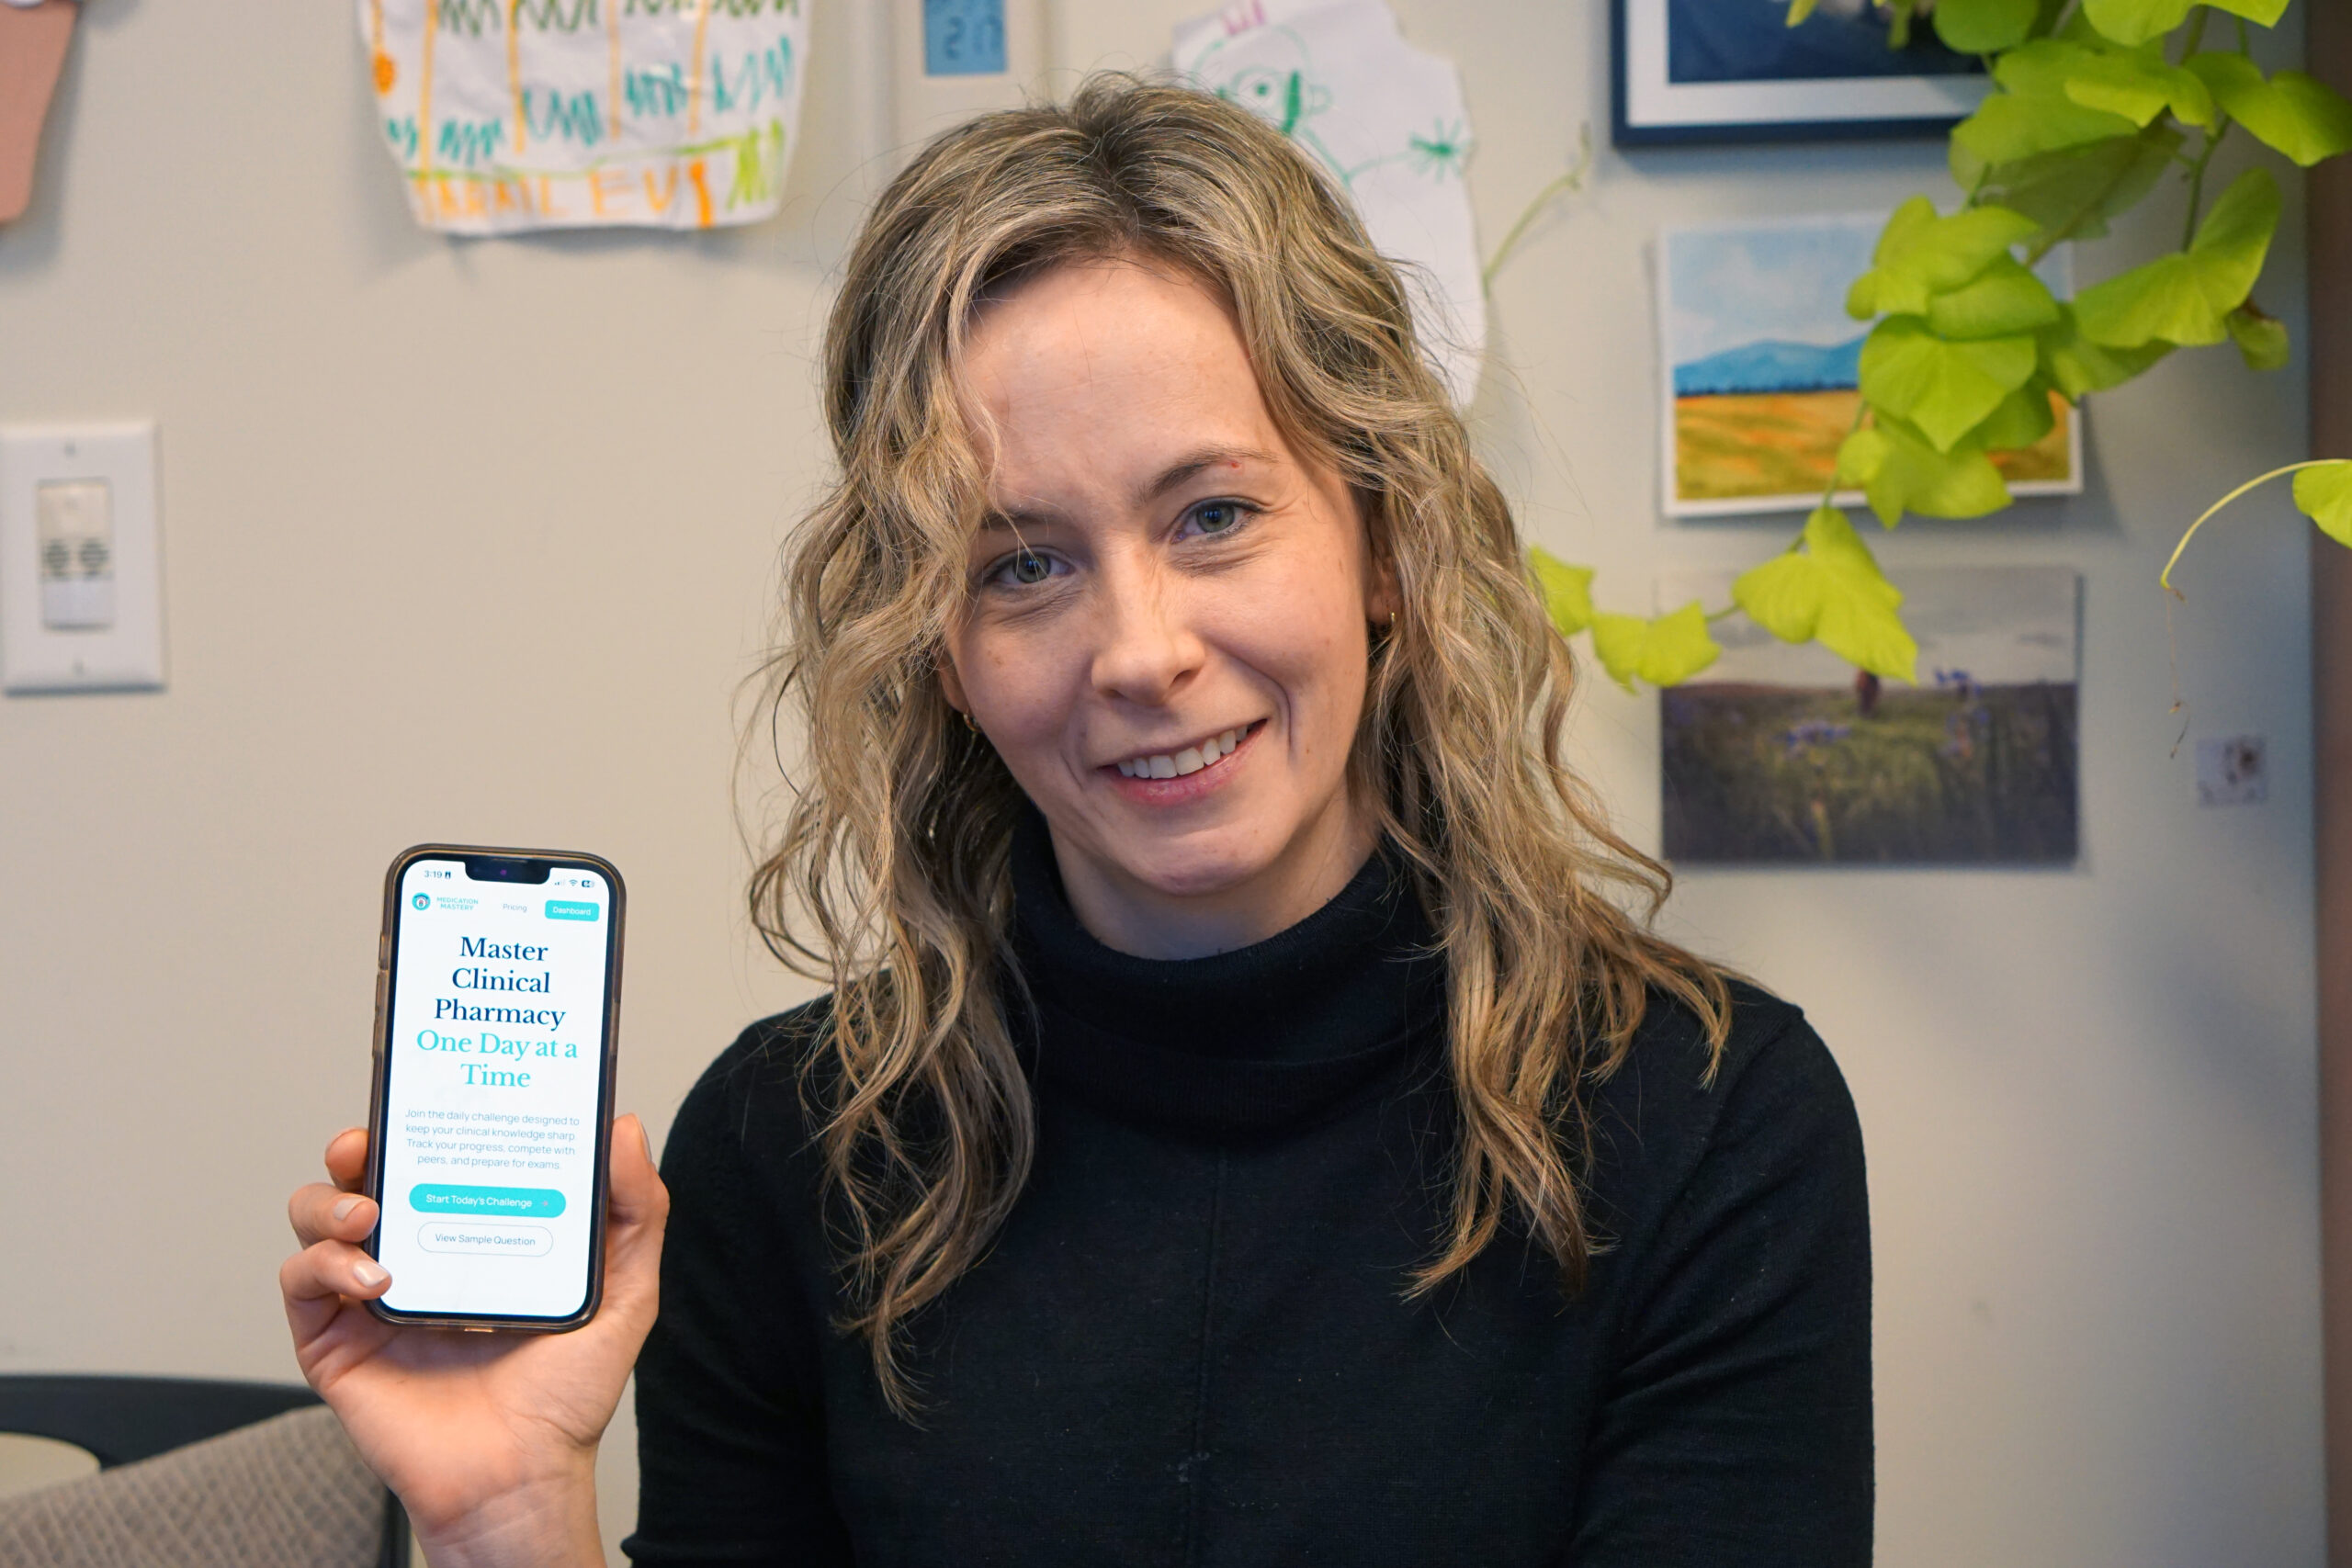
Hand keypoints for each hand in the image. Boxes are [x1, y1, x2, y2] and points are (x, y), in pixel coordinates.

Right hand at [280, 1117, 667, 1567]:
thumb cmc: (565, 1395)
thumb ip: (635, 1210)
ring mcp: (370, 1295)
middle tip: (370, 1140)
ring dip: (331, 1202)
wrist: (522, 1477)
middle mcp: (419, 1254)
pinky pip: (300, 1283)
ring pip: (318, 1218)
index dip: (427, 1117)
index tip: (431, 1089)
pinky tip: (371, 1278)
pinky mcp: (334, 1341)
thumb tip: (624, 1128)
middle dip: (358, 1143)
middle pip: (364, 1173)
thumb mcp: (624, 1292)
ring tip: (370, 1214)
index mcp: (476, 1231)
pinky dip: (322, 1266)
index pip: (438, 1155)